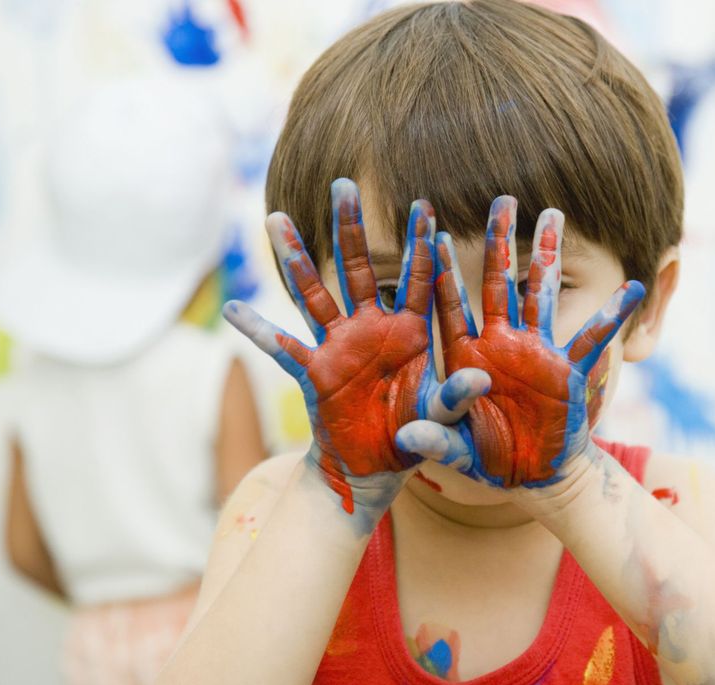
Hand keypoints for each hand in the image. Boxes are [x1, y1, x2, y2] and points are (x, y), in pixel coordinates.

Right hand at [223, 179, 487, 516]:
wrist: (379, 469)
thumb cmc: (417, 435)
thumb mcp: (443, 417)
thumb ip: (458, 397)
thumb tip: (480, 379)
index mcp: (411, 333)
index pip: (418, 279)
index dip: (419, 244)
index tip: (423, 203)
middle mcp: (372, 330)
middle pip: (359, 270)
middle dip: (351, 228)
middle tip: (342, 184)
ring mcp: (339, 348)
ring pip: (314, 295)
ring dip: (295, 258)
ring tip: (276, 218)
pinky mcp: (315, 374)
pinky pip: (283, 348)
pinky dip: (258, 331)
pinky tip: (234, 309)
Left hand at [396, 196, 644, 487]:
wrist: (532, 477)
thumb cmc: (487, 458)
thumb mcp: (456, 450)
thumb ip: (435, 437)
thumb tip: (408, 434)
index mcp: (465, 356)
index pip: (450, 305)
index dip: (443, 269)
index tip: (435, 229)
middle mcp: (500, 344)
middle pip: (497, 284)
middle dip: (499, 242)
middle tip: (501, 199)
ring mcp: (536, 353)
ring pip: (541, 294)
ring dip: (547, 256)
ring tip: (552, 215)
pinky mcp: (567, 372)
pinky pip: (592, 339)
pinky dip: (613, 316)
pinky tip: (631, 288)